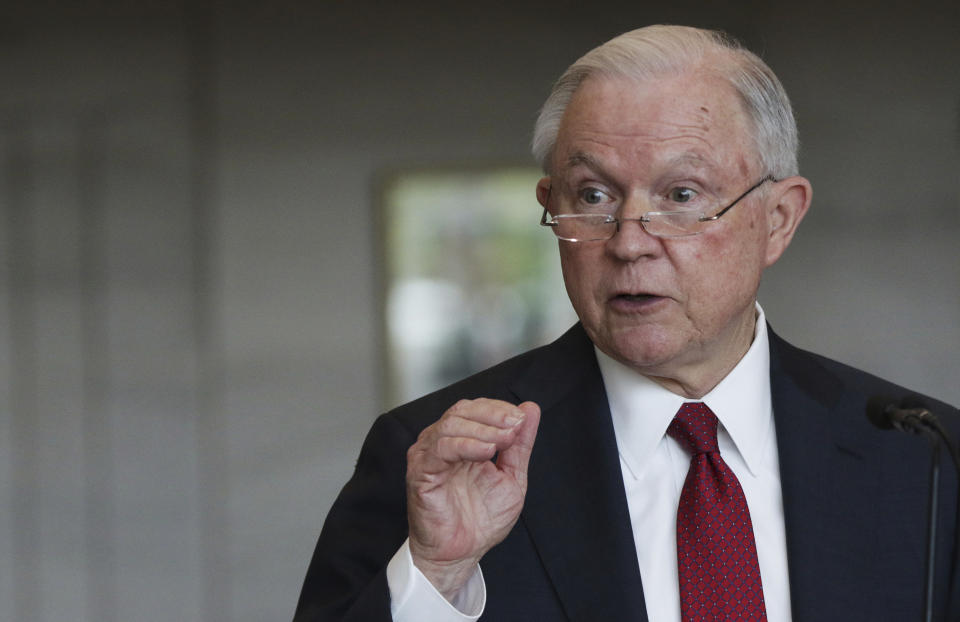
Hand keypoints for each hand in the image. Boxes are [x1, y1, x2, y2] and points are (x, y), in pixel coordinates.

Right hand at [405, 398, 540, 599]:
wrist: (462, 553)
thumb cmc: (480, 519)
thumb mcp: (511, 476)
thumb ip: (520, 445)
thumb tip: (531, 409)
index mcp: (462, 440)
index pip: (476, 409)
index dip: (499, 409)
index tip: (521, 419)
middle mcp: (442, 443)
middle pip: (462, 410)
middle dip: (492, 415)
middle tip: (514, 426)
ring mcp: (428, 456)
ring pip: (450, 425)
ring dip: (482, 429)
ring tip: (502, 442)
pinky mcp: (420, 472)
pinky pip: (439, 449)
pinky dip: (465, 445)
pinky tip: (485, 453)